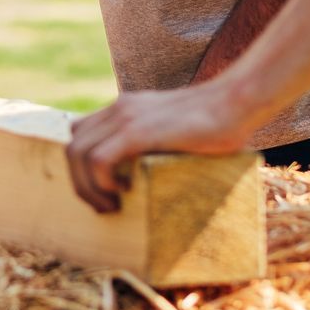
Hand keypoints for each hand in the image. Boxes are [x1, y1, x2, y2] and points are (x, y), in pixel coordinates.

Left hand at [65, 86, 249, 212]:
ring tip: (112, 205)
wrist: (237, 102)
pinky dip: (102, 182)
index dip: (83, 166)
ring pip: (77, 154)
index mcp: (125, 107)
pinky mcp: (138, 131)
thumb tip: (156, 176)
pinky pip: (98, 159)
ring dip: (88, 187)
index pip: (80, 134)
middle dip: (80, 183)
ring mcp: (125, 117)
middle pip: (72, 147)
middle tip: (103, 207)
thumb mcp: (175, 129)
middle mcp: (119, 109)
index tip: (103, 191)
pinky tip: (125, 192)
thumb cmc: (219, 122)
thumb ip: (158, 143)